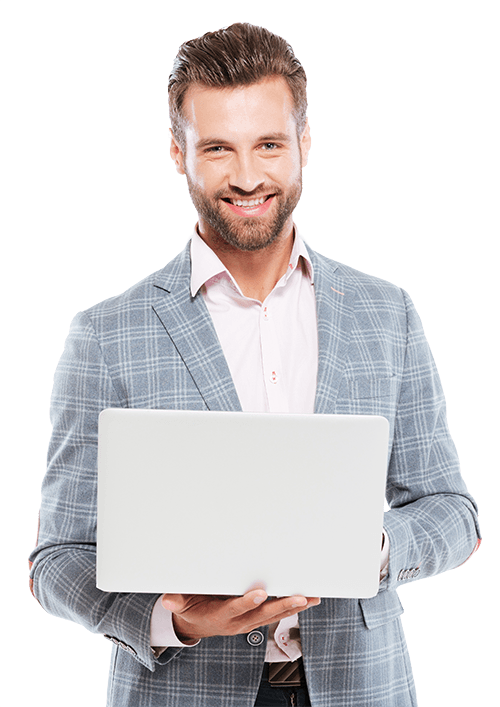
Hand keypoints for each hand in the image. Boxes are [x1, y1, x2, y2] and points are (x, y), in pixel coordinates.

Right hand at [162, 590, 320, 642]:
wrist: (198, 626)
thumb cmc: (191, 609)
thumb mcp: (180, 605)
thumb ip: (176, 601)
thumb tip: (166, 600)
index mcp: (222, 616)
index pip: (237, 609)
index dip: (248, 602)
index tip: (260, 593)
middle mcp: (240, 622)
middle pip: (264, 614)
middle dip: (283, 605)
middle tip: (299, 597)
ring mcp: (250, 622)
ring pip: (275, 614)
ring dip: (294, 606)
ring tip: (312, 597)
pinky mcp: (257, 619)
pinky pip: (278, 613)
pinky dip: (293, 606)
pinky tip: (307, 599)